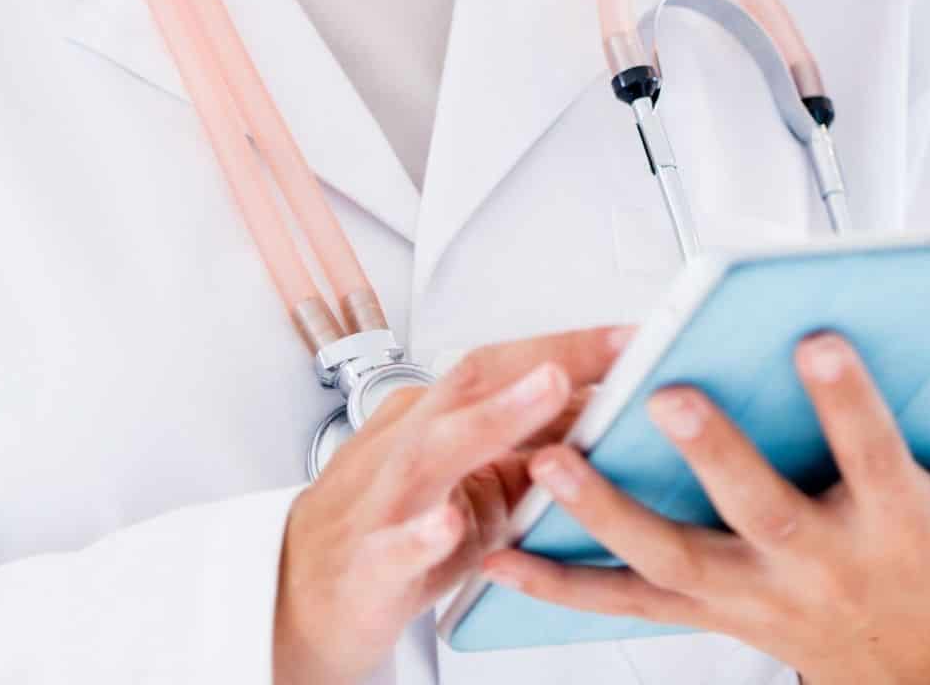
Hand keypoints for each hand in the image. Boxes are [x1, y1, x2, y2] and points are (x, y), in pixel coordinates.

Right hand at [272, 322, 633, 684]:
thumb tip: (608, 418)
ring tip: (549, 392)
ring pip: (438, 447)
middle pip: (476, 380)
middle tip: (617, 348)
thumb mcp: (467, 482)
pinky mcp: (371, 562)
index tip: (634, 335)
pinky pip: (396, 545)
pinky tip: (451, 524)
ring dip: (498, 416)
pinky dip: (423, 534)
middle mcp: (410, 442)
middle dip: (550, 358)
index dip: (570, 344)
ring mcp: (387, 499)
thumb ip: (526, 450)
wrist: (295, 592)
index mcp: (433, 416)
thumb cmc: (387, 527)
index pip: (505, 363)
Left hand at [479, 328, 929, 684]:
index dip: (849, 404)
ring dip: (605, 513)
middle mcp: (819, 566)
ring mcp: (753, 598)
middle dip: (714, 457)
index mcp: (896, 524)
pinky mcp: (705, 612)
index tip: (818, 338)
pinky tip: (500, 552)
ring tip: (548, 460)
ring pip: (670, 560)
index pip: (874, 459)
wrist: (925, 683)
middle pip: (759, 513)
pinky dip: (560, 581)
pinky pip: (623, 603)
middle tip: (666, 393)